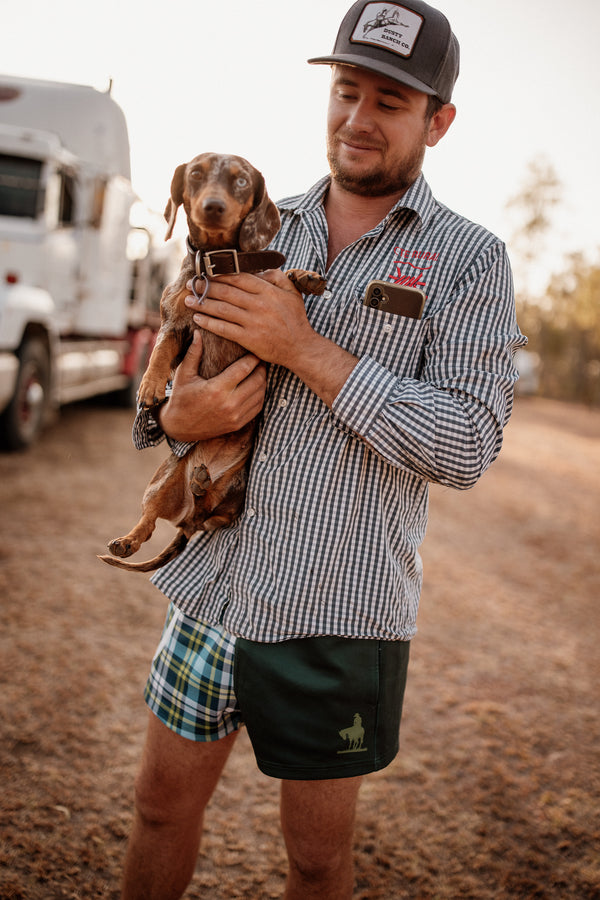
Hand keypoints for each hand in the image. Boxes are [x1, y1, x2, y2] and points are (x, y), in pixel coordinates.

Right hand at [158, 330, 266, 441]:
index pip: (244, 369)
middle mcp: (229, 403)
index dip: (252, 357)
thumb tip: (198, 331)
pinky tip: (257, 386)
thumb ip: (193, 353)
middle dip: (261, 368)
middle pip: (257, 380)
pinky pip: (257, 407)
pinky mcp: (238, 424)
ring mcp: (235, 416)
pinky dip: (260, 395)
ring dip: (263, 381)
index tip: (255, 349)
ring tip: (260, 370)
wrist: (179, 427)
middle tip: (261, 358)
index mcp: (217, 389)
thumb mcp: (184, 374)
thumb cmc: (181, 397)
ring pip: (260, 394)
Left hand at [184, 270, 358, 407]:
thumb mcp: (292, 292)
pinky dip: (208, 323)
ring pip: (221, 309)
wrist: (300, 348)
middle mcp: (259, 305)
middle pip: (226, 292)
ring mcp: (253, 322)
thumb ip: (277, 277)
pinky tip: (197, 319)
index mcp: (268, 291)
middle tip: (191, 284)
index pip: (238, 277)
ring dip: (201, 303)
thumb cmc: (295, 319)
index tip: (206, 272)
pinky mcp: (248, 339)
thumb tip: (259, 269)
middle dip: (205, 287)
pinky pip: (223, 329)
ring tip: (188, 299)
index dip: (219, 274)